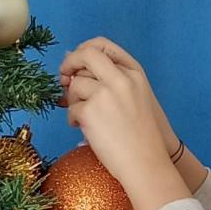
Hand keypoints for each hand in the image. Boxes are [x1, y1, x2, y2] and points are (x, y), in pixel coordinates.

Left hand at [58, 40, 174, 187]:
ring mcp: (105, 94)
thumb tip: (74, 62)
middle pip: (86, 55)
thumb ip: (112, 80)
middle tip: (64, 77)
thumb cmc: (142, 137)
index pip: (104, 46)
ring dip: (73, 100)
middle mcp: (121, 79)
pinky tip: (83, 129)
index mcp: (135, 74)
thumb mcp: (137, 99)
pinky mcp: (90, 112)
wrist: (147, 163)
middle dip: (70, 63)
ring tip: (82, 116)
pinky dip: (73, 120)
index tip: (77, 61)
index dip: (85, 50)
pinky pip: (71, 109)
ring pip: (75, 85)